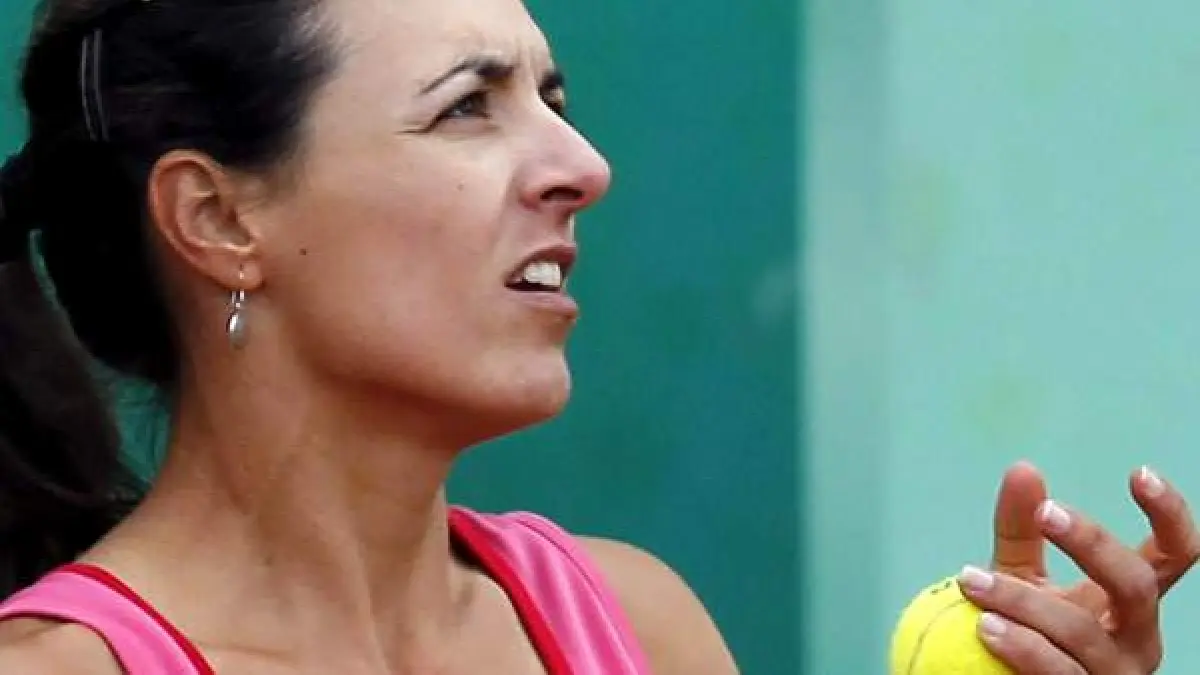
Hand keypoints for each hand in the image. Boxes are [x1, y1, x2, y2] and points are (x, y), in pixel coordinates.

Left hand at [959, 462, 1199, 672]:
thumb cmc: (1024, 631)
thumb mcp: (1021, 575)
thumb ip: (1021, 528)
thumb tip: (1023, 469)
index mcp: (1131, 601)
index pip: (1175, 554)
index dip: (1170, 515)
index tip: (1138, 473)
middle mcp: (1137, 639)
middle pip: (1135, 585)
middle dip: (1092, 544)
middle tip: (1045, 512)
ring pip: (1082, 631)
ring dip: (1023, 602)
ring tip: (972, 581)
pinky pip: (1058, 671)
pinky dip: (1021, 646)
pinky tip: (985, 627)